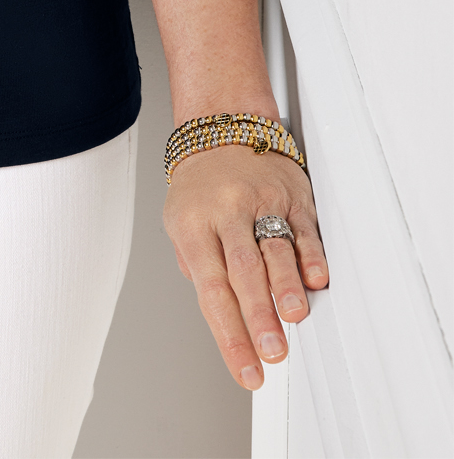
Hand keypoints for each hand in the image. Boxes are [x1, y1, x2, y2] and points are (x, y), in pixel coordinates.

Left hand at [163, 142, 329, 389]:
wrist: (220, 126)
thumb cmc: (200, 186)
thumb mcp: (181, 222)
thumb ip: (199, 269)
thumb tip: (222, 317)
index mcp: (193, 226)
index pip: (211, 290)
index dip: (229, 336)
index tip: (247, 371)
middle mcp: (225, 213)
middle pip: (242, 270)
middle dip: (258, 315)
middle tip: (273, 351)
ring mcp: (259, 202)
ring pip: (273, 247)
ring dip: (285, 286)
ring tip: (293, 317)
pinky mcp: (290, 195)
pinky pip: (302, 227)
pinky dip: (310, 255)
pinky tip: (316, 279)